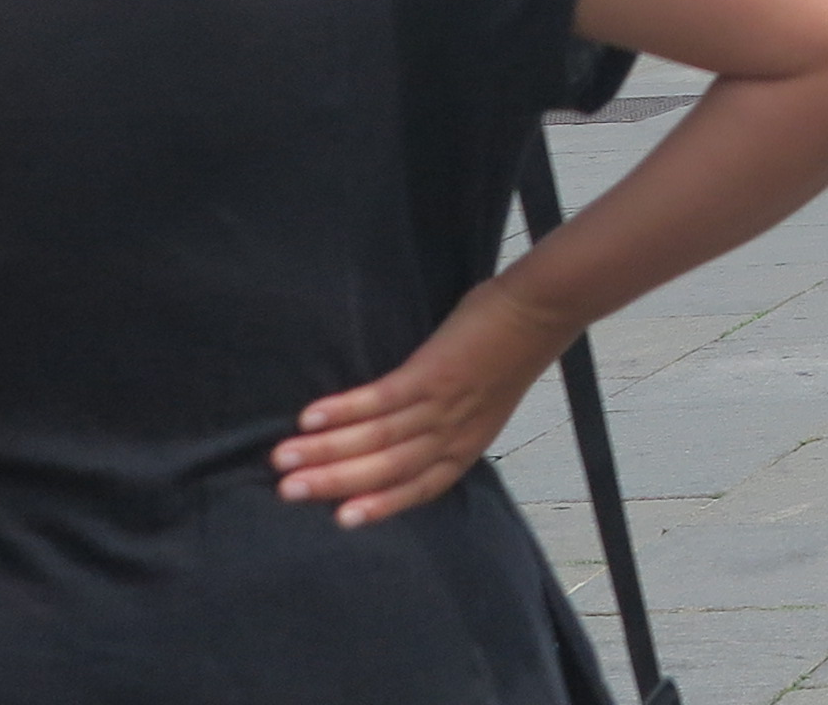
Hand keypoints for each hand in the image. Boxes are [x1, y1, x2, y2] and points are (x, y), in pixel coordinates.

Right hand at [272, 276, 574, 528]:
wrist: (544, 307)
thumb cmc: (512, 346)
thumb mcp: (485, 397)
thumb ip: (448, 415)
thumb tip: (406, 420)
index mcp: (468, 443)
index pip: (421, 488)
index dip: (380, 506)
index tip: (341, 520)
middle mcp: (454, 434)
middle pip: (387, 471)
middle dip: (334, 484)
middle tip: (287, 494)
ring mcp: (443, 406)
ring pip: (377, 441)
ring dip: (325, 451)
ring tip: (283, 459)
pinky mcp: (432, 374)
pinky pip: (381, 401)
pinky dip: (344, 411)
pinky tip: (309, 417)